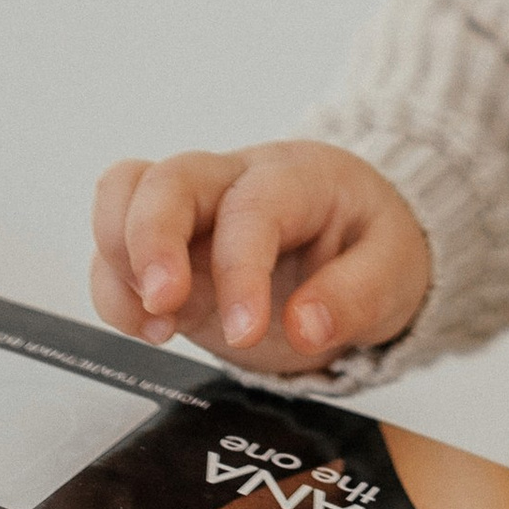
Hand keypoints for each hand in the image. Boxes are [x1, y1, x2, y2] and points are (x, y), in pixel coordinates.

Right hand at [90, 140, 430, 376]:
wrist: (353, 241)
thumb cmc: (369, 242)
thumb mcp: (395, 269)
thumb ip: (357, 296)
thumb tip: (305, 326)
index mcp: (295, 176)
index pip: (252, 208)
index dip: (239, 268)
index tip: (245, 331)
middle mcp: (232, 181)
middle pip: (167, 179)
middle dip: (150, 241)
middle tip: (163, 307)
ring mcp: (192, 212)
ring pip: (123, 196)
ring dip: (120, 262)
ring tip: (157, 324)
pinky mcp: (167, 250)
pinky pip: (114, 252)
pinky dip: (114, 291)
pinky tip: (152, 329)